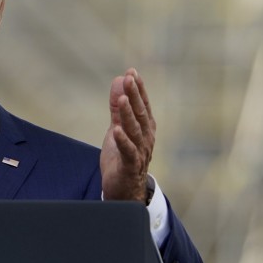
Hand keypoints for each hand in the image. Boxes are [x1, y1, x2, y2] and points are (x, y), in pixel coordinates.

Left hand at [100, 68, 155, 201]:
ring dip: (128, 114)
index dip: (138, 89)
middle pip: (140, 114)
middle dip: (135, 95)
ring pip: (135, 130)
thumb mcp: (118, 128)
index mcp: (144, 128)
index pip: (142, 105)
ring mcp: (140, 152)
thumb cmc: (122, 157)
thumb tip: (118, 81)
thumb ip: (117, 107)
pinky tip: (116, 130)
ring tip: (123, 99)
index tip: (132, 72)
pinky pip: (128, 152)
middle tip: (129, 78)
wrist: (124, 191)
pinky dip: (123, 141)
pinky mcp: (130, 166)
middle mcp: (146, 138)